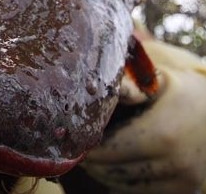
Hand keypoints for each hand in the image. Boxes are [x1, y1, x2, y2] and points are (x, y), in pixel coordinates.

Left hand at [82, 40, 205, 193]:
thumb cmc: (183, 92)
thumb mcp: (158, 81)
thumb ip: (129, 86)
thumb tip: (96, 86)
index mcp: (162, 133)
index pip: (112, 149)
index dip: (90, 148)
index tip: (77, 141)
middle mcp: (174, 162)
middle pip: (116, 171)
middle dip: (94, 163)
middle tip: (81, 153)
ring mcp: (183, 180)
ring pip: (128, 186)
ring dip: (106, 175)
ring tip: (94, 161)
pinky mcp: (186, 190)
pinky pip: (145, 192)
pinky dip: (125, 184)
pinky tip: (115, 169)